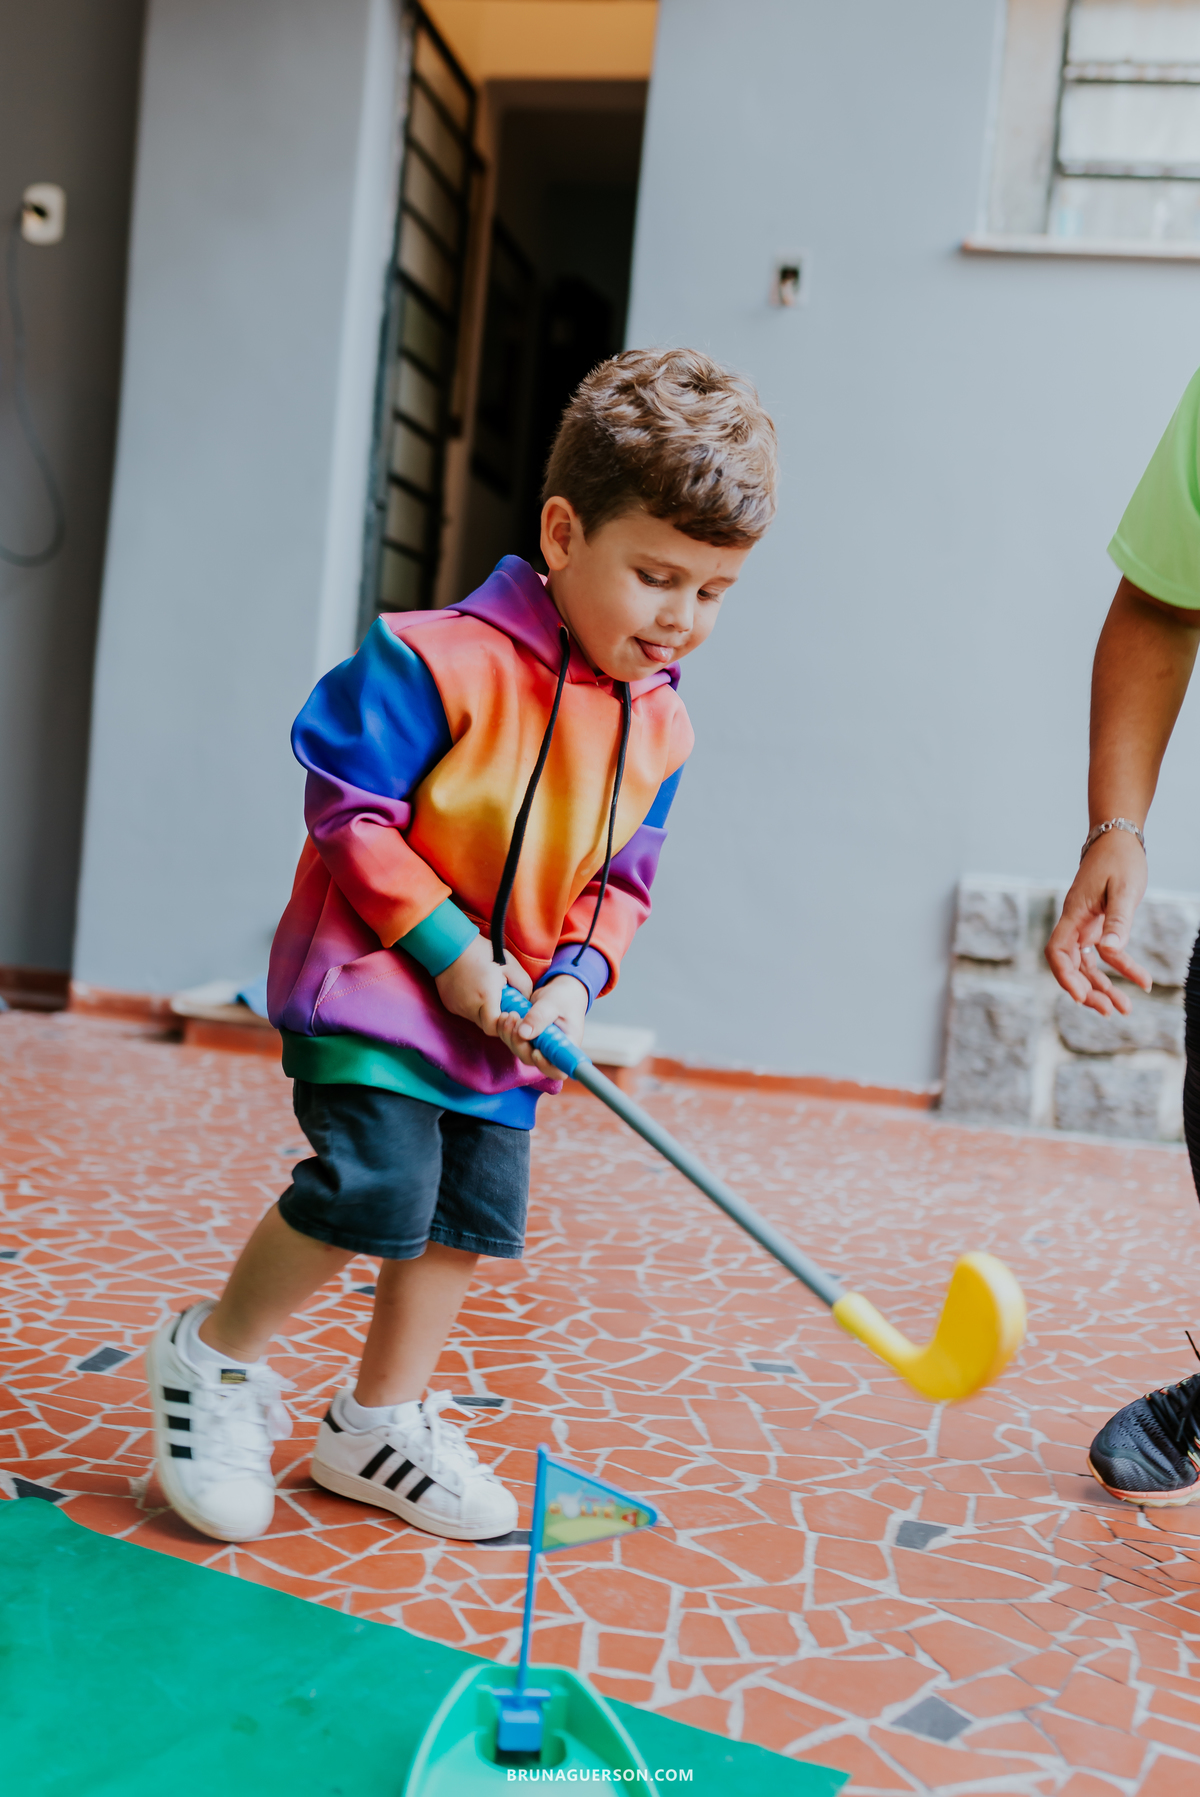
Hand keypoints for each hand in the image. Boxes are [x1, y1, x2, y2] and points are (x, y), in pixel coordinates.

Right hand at [434, 934, 531, 1035]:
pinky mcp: (449, 1003)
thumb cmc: (482, 952)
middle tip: (502, 1000)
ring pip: (475, 1018)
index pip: (494, 1028)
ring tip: (488, 990)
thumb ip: (523, 986)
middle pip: (485, 1024)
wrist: (451, 943)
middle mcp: (468, 1006)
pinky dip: (473, 1005)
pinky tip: (475, 988)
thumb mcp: (510, 965)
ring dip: (485, 1010)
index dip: (504, 1026)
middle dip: (496, 1017)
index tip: (510, 1013)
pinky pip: (465, 1010)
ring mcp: (456, 1006)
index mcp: (485, 997)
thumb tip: (526, 1002)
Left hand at [495, 973, 587, 1076]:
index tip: (535, 1051)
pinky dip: (505, 1031)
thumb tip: (523, 1034)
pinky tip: (504, 1016)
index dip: (545, 1066)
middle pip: (532, 1060)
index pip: (558, 1069)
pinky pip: (513, 1041)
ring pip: (519, 1051)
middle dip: (518, 1043)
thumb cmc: (563, 997)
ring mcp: (539, 1046)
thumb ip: (539, 1018)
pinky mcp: (527, 1040)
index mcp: (567, 1045)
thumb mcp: (553, 1003)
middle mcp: (552, 1051)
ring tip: (509, 1015)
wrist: (560, 991)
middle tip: (514, 1019)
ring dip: (509, 1035)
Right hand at [1045, 829, 1150, 1014]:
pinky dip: (1120, 970)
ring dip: (1102, 988)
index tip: (1080, 997)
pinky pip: (1103, 956)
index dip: (1065, 976)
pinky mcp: (1098, 927)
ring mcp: (1085, 927)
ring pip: (1086, 966)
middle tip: (1110, 1011)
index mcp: (1074, 914)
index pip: (1058, 951)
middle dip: (1088, 991)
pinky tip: (1141, 982)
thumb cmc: (1120, 860)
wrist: (1118, 840)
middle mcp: (1075, 923)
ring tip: (1123, 1009)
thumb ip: (1119, 920)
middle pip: (1071, 965)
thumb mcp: (1124, 889)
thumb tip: (1112, 950)